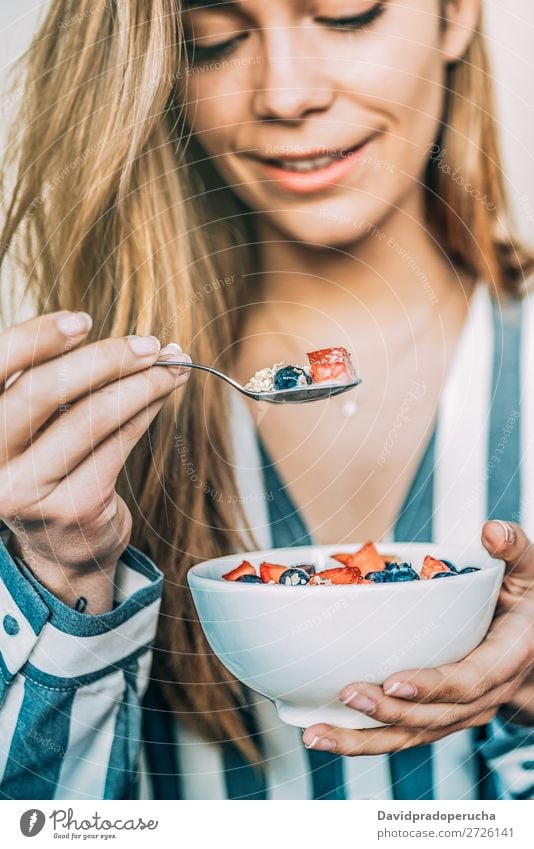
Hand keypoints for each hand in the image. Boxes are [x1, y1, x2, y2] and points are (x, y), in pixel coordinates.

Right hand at [0, 310, 190, 611]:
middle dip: (105, 358)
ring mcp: (31, 490)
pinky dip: (147, 411)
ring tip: (172, 366)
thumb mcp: (30, 429)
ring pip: (92, 416)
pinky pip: (119, 443)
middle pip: (44, 390)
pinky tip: (163, 394)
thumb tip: (92, 328)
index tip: (82, 319)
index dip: (36, 338)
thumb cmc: (48, 471)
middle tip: (150, 345)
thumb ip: (44, 385)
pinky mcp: (75, 506)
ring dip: (142, 383)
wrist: (62, 550)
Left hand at [302, 520, 533, 753]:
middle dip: (387, 712)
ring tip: (317, 733)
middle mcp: (484, 695)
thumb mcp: (529, 569)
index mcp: (506, 659)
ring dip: (364, 739)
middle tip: (346, 694)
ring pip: (412, 735)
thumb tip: (491, 531)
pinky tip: (326, 733)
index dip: (431, 685)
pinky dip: (364, 740)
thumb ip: (513, 547)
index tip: (393, 682)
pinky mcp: (439, 715)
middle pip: (433, 716)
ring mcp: (460, 711)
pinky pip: (404, 735)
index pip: (469, 681)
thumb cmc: (527, 599)